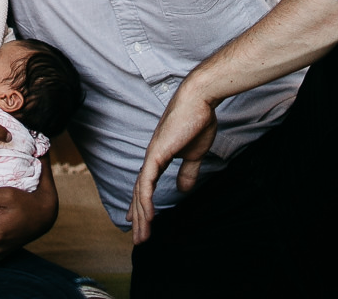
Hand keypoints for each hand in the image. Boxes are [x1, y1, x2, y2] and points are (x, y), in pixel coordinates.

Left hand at [128, 87, 216, 243]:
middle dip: (138, 216)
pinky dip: (145, 200)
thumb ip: (188, 171)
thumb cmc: (198, 121)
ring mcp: (152, 154)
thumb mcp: (194, 153)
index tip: (138, 219)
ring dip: (141, 215)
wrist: (199, 100)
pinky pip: (147, 181)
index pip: (146, 183)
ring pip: (141, 190)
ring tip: (142, 236)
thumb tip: (182, 189)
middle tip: (138, 237)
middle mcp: (152, 156)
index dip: (141, 202)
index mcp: (160, 155)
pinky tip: (147, 216)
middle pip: (140, 191)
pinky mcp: (157, 153)